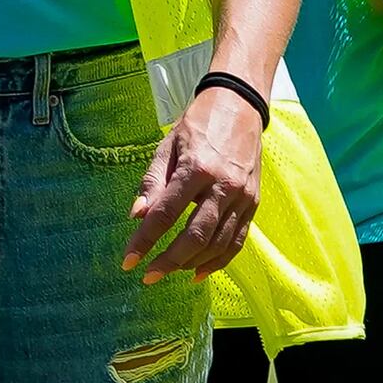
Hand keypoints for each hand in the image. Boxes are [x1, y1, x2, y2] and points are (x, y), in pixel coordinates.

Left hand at [123, 86, 264, 278]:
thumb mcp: (167, 147)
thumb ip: (152, 183)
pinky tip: (198, 272)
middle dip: (168, 261)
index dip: (145, 240)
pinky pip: (237, 241)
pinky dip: (218, 261)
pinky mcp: (253, 204)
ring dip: (191, 264)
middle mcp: (222, 186)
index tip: (128, 260)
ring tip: (168, 271)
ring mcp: (242, 198)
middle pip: (194, 236)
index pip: (165, 214)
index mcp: (196, 169)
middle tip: (148, 275)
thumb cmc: (197, 126)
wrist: (239, 107)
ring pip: (217, 244)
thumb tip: (137, 216)